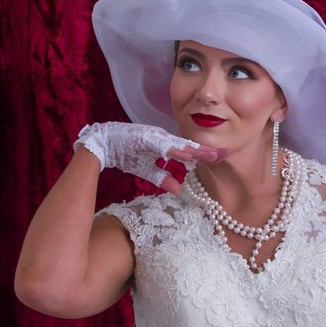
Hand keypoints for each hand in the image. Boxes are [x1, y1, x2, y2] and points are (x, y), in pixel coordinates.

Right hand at [73, 122, 223, 193]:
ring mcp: (152, 136)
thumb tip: (179, 190)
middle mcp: (161, 137)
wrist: (101, 144)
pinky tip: (184, 154)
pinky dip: (173, 150)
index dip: (203, 153)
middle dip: (204, 150)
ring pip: (176, 144)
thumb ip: (162, 178)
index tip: (221, 157)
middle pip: (186, 144)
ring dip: (192, 149)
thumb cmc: (124, 153)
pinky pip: (160, 145)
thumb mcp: (146, 170)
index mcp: (164, 143)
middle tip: (224, 153)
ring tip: (208, 154)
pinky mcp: (142, 138)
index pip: (187, 149)